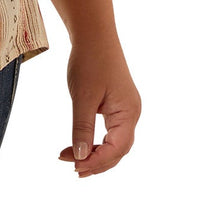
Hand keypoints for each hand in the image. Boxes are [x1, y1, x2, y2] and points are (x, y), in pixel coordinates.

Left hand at [57, 36, 139, 177]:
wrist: (94, 34)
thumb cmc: (90, 62)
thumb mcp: (83, 97)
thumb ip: (82, 127)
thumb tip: (80, 157)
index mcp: (128, 113)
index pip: (116, 149)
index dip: (96, 162)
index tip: (75, 167)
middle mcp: (131, 114)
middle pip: (118, 150)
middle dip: (96, 162)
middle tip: (72, 169)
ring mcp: (126, 110)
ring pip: (114, 143)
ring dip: (95, 154)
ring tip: (72, 161)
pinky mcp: (118, 105)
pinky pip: (111, 132)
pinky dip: (96, 141)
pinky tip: (81, 145)